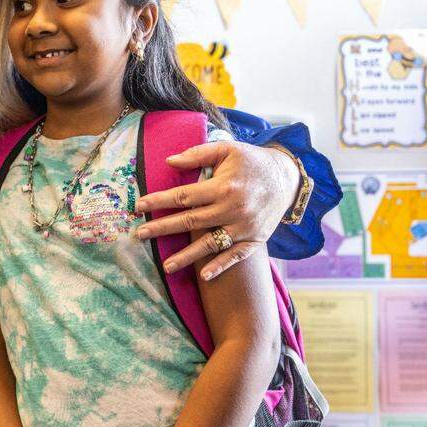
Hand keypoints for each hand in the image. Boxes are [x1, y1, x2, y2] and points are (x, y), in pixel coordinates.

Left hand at [133, 141, 298, 277]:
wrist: (287, 178)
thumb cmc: (252, 161)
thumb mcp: (227, 149)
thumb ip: (198, 154)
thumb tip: (169, 161)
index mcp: (223, 186)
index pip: (184, 196)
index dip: (159, 201)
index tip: (139, 207)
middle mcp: (233, 209)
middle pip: (191, 222)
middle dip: (162, 229)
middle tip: (140, 235)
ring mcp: (245, 227)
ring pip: (210, 244)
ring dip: (187, 257)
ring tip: (166, 266)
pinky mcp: (255, 239)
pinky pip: (236, 256)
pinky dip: (221, 266)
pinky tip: (203, 276)